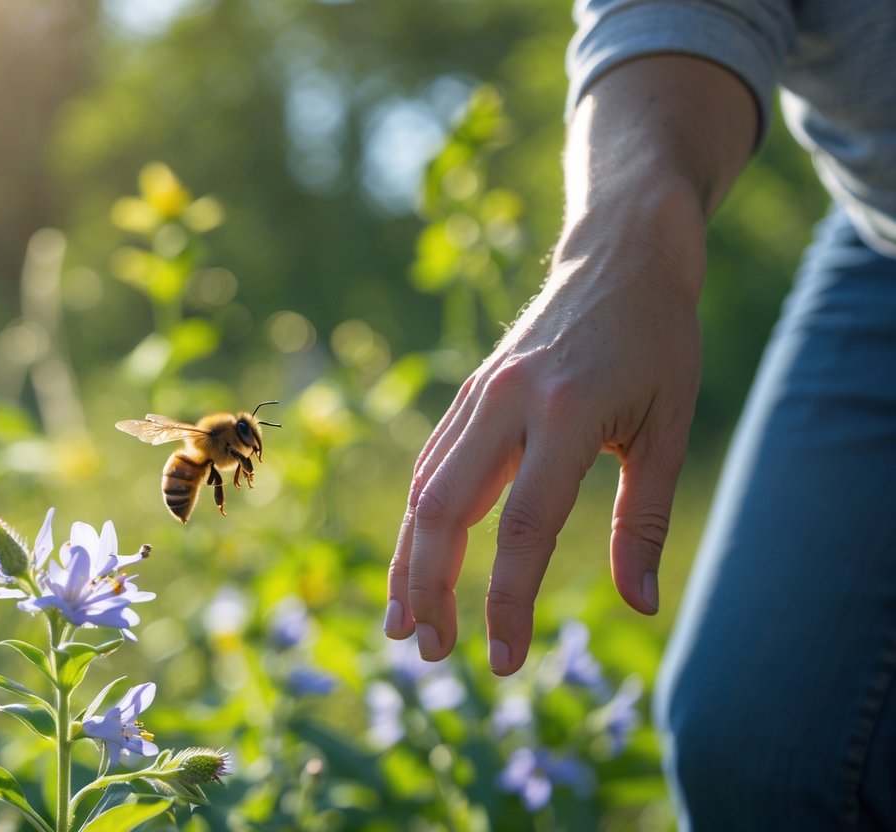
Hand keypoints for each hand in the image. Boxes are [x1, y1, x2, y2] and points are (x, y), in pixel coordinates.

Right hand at [384, 193, 705, 673]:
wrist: (618, 257)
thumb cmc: (657, 342)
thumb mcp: (668, 429)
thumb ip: (644, 521)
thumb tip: (642, 606)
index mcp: (567, 412)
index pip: (524, 527)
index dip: (507, 601)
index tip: (505, 660)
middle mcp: (507, 402)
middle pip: (443, 510)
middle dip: (429, 588)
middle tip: (432, 652)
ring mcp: (478, 394)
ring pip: (422, 489)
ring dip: (408, 560)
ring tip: (406, 623)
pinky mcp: (467, 394)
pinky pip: (430, 464)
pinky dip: (417, 520)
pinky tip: (415, 559)